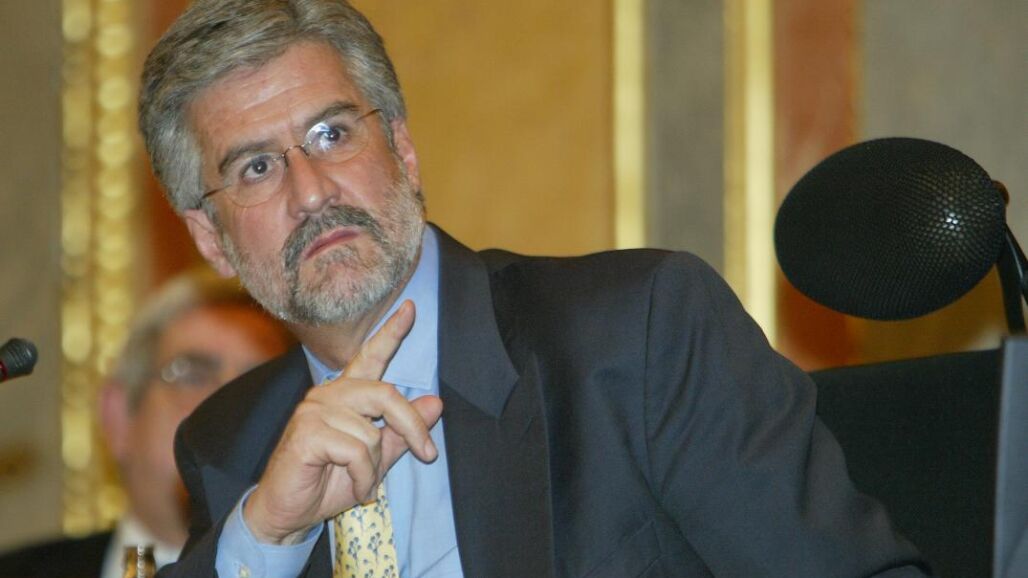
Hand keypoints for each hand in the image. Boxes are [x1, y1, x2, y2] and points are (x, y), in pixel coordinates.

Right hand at [243, 300, 443, 543]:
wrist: (290, 513)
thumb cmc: (330, 483)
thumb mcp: (376, 458)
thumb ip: (402, 431)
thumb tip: (436, 402)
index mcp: (346, 395)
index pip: (370, 357)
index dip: (391, 332)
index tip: (410, 308)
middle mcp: (328, 394)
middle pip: (386, 394)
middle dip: (412, 426)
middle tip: (429, 453)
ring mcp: (314, 410)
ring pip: (371, 432)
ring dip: (376, 469)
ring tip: (365, 485)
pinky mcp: (307, 431)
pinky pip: (356, 451)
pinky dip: (364, 477)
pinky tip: (356, 489)